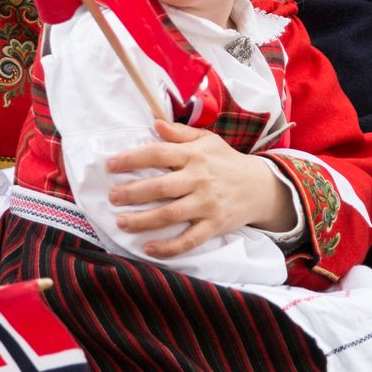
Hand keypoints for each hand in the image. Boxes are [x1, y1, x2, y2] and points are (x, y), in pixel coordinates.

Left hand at [105, 119, 296, 257]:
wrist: (260, 186)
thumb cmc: (227, 161)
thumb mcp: (208, 141)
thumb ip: (180, 133)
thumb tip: (155, 123)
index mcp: (195, 155)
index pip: (159, 153)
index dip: (132, 159)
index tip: (111, 165)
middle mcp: (200, 179)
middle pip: (161, 186)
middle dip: (133, 192)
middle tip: (112, 197)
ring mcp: (207, 204)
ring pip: (170, 214)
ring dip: (143, 220)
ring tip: (121, 222)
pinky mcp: (214, 225)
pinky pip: (189, 240)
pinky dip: (168, 247)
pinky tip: (148, 248)